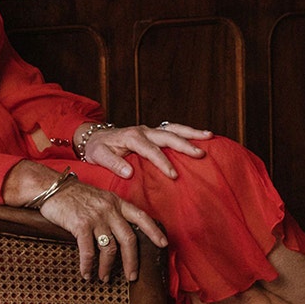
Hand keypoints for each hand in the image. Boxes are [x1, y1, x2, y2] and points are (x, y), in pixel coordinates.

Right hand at [37, 180, 166, 281]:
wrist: (52, 188)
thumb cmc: (74, 195)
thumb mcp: (100, 198)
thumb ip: (112, 211)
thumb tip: (121, 234)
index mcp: (116, 202)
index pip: (141, 216)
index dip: (154, 231)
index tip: (164, 244)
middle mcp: (109, 209)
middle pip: (129, 239)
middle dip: (132, 261)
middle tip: (131, 276)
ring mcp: (96, 216)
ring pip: (109, 248)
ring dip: (107, 268)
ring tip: (103, 278)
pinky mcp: (80, 225)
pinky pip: (89, 251)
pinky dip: (88, 266)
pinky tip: (86, 273)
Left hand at [82, 122, 212, 179]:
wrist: (95, 137)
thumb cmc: (98, 148)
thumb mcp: (99, 156)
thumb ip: (113, 164)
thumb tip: (129, 172)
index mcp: (132, 137)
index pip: (151, 151)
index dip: (163, 163)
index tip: (173, 175)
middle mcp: (144, 131)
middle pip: (168, 136)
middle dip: (185, 145)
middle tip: (200, 154)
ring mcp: (150, 130)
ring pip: (174, 129)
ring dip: (191, 132)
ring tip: (209, 136)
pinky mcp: (154, 132)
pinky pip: (173, 130)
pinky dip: (187, 132)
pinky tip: (201, 135)